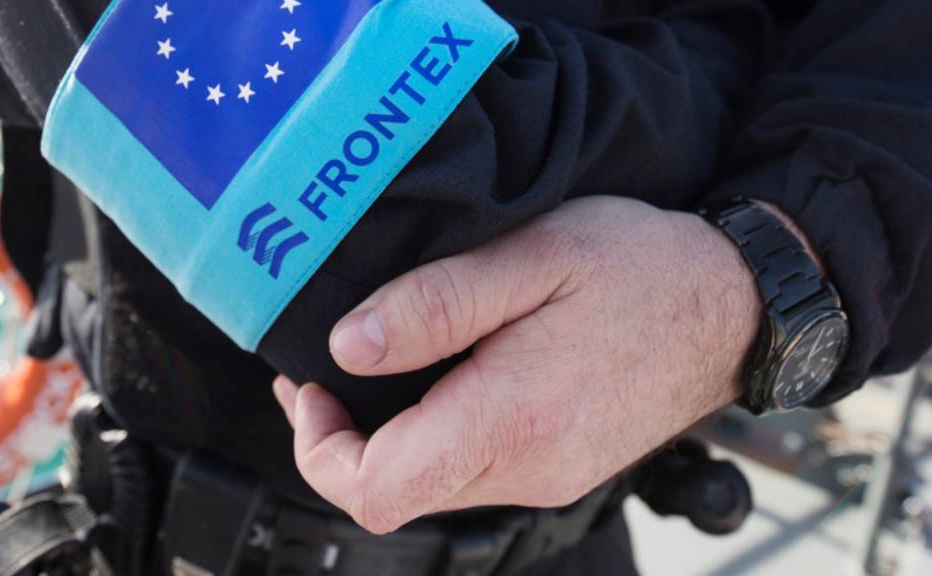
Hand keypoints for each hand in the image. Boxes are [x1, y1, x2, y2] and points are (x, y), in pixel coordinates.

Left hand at [273, 196, 760, 533]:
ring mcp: (547, 476)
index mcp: (509, 422)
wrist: (737, 307)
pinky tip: (442, 377)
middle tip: (330, 368)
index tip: (314, 386)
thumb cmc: (643, 270)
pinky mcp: (561, 465)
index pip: (375, 489)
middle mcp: (527, 470)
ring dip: (392, 435)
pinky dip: (437, 433)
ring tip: (380, 362)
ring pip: (432, 484)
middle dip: (345, 438)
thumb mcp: (534, 256)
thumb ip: (436, 303)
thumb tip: (349, 347)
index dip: (320, 448)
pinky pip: (474, 468)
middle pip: (395, 494)